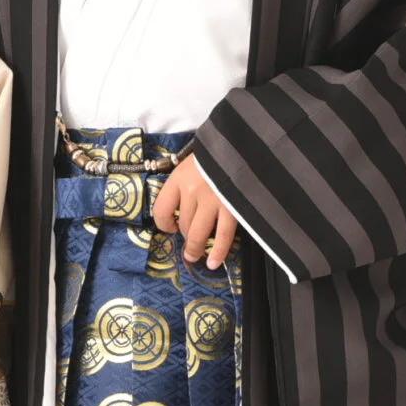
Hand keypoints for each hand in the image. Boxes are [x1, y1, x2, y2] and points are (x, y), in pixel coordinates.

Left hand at [151, 154, 237, 270]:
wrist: (244, 143)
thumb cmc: (217, 152)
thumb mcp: (194, 161)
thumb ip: (187, 182)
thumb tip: (182, 208)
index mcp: (179, 178)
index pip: (161, 210)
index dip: (164, 223)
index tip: (172, 226)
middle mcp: (192, 191)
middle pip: (183, 224)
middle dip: (186, 237)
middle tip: (188, 246)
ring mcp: (213, 201)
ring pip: (198, 234)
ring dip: (196, 249)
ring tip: (196, 256)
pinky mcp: (232, 208)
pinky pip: (223, 237)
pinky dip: (218, 252)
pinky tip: (214, 262)